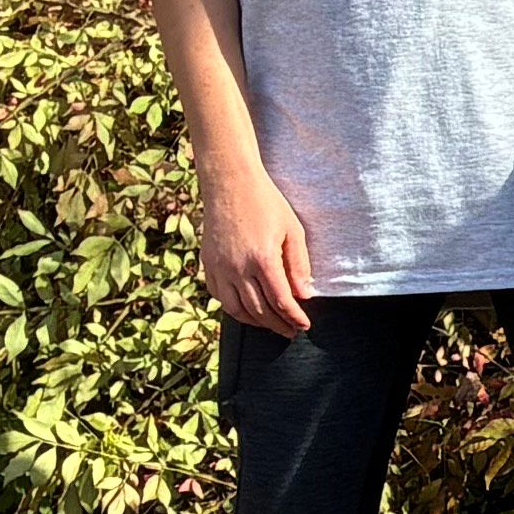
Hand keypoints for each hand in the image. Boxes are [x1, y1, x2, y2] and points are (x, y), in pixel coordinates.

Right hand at [196, 162, 316, 336]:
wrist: (230, 183)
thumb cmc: (266, 203)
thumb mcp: (292, 230)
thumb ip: (299, 265)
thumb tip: (304, 295)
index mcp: (263, 259)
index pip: (282, 301)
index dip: (294, 318)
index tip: (304, 325)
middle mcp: (238, 268)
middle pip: (260, 310)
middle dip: (278, 325)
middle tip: (291, 331)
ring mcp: (220, 267)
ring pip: (236, 309)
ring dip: (256, 322)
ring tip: (271, 324)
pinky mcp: (208, 263)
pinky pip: (219, 296)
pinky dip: (234, 309)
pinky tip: (247, 310)